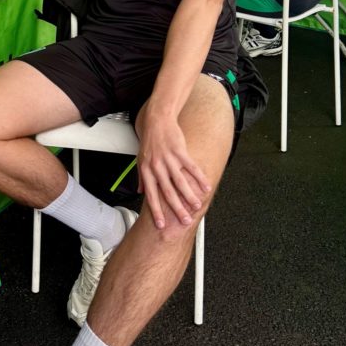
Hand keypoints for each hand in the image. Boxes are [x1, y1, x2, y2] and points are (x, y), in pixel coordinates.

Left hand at [135, 99, 211, 229]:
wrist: (157, 121)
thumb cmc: (149, 141)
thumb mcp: (140, 159)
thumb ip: (141, 177)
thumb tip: (140, 191)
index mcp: (147, 171)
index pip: (151, 196)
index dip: (156, 211)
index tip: (161, 225)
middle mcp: (157, 167)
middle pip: (168, 193)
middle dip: (177, 209)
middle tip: (185, 221)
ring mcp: (169, 159)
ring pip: (181, 182)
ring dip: (190, 196)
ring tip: (197, 207)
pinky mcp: (180, 152)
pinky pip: (191, 168)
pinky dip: (199, 178)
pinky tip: (206, 187)